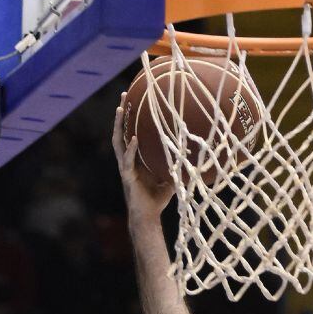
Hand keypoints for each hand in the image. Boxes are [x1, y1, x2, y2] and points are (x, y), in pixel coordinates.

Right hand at [112, 92, 173, 219]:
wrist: (148, 218)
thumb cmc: (157, 201)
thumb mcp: (171, 180)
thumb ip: (178, 167)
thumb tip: (194, 158)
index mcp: (136, 159)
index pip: (131, 133)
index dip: (131, 118)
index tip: (134, 100)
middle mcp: (127, 160)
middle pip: (121, 131)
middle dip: (121, 113)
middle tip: (123, 95)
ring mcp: (125, 168)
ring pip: (118, 142)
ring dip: (118, 125)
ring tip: (120, 109)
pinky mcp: (127, 177)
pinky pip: (127, 161)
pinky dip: (130, 150)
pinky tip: (134, 139)